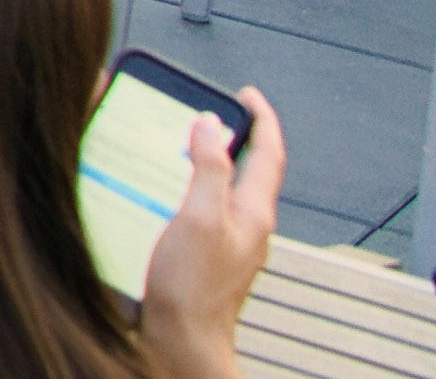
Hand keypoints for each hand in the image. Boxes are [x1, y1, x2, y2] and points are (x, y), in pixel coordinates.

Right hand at [132, 88, 285, 374]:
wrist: (183, 340)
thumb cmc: (192, 289)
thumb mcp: (198, 216)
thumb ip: (208, 168)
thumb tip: (211, 124)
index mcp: (253, 211)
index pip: (270, 153)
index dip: (262, 118)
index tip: (248, 94)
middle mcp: (248, 225)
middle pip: (252, 168)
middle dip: (237, 135)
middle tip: (214, 111)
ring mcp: (230, 241)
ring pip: (229, 188)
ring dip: (212, 160)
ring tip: (184, 142)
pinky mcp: (210, 254)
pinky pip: (209, 208)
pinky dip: (194, 186)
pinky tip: (166, 189)